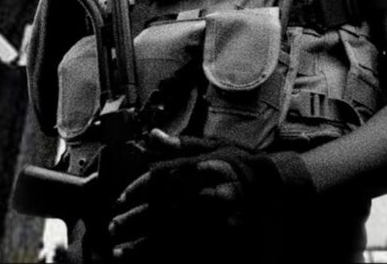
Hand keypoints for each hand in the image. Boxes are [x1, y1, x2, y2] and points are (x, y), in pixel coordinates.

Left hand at [107, 131, 316, 260]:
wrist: (274, 187)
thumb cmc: (237, 163)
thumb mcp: (213, 147)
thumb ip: (181, 145)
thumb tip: (152, 135)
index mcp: (207, 164)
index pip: (168, 176)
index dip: (141, 189)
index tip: (120, 200)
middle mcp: (213, 189)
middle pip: (167, 207)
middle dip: (137, 220)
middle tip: (112, 227)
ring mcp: (221, 216)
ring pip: (177, 233)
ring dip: (145, 245)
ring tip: (119, 252)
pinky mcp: (227, 237)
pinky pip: (193, 250)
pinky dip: (167, 258)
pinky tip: (147, 263)